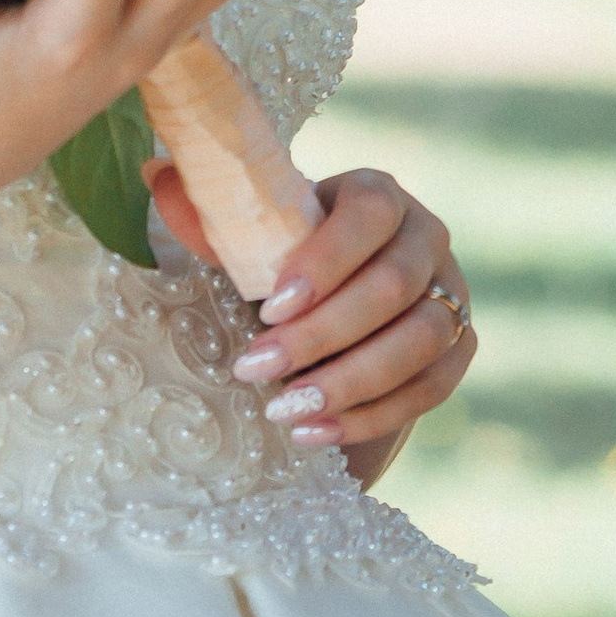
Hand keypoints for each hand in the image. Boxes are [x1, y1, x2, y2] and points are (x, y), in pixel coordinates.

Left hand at [168, 166, 474, 486]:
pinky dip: (373, 416)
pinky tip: (316, 435)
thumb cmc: (284, 259)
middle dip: (321, 335)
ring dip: (350, 382)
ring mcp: (452, 294)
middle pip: (393, 286)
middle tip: (254, 370)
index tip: (267, 306)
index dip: (325, 260)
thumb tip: (156, 181)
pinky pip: (431, 388)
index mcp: (378, 192)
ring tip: (285, 412)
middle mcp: (426, 236)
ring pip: (420, 340)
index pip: (370, 214)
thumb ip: (210, 212)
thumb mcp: (251, 234)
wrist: (336, 304)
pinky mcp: (459, 349)